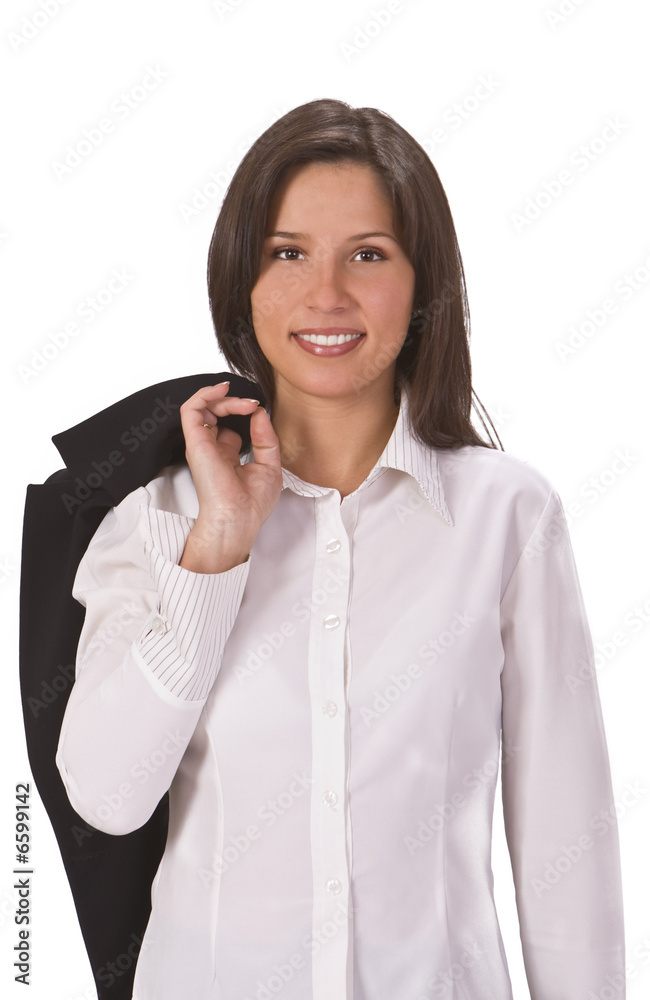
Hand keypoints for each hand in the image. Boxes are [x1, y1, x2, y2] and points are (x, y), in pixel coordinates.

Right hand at [178, 381, 281, 572]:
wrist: (238, 519)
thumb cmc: (252, 503)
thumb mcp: (270, 465)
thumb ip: (265, 438)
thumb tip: (260, 413)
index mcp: (227, 456)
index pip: (229, 426)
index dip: (243, 413)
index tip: (259, 410)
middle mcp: (212, 449)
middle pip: (216, 413)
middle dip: (236, 403)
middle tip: (253, 405)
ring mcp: (202, 444)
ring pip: (204, 406)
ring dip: (224, 397)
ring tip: (243, 402)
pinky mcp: (195, 441)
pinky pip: (191, 409)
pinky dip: (205, 394)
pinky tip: (223, 390)